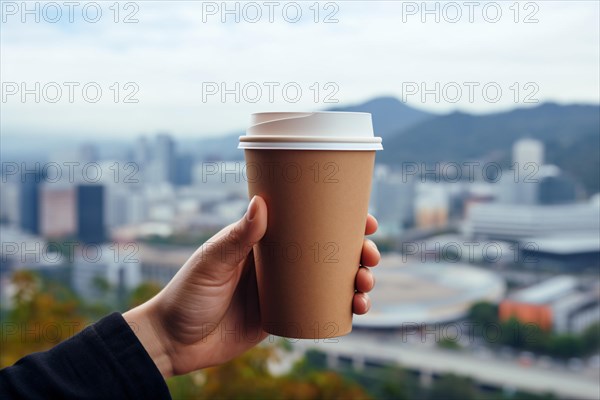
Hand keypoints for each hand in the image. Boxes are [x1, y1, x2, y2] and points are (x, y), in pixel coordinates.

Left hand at [124, 195, 379, 377]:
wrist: (174, 341)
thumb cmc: (187, 294)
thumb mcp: (212, 262)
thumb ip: (236, 237)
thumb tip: (261, 202)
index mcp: (264, 240)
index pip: (308, 221)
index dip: (341, 219)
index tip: (365, 220)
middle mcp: (279, 261)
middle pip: (329, 251)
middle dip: (358, 253)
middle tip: (370, 259)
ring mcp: (283, 289)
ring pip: (331, 280)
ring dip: (357, 281)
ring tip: (365, 288)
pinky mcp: (283, 315)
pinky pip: (320, 308)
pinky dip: (342, 308)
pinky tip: (357, 310)